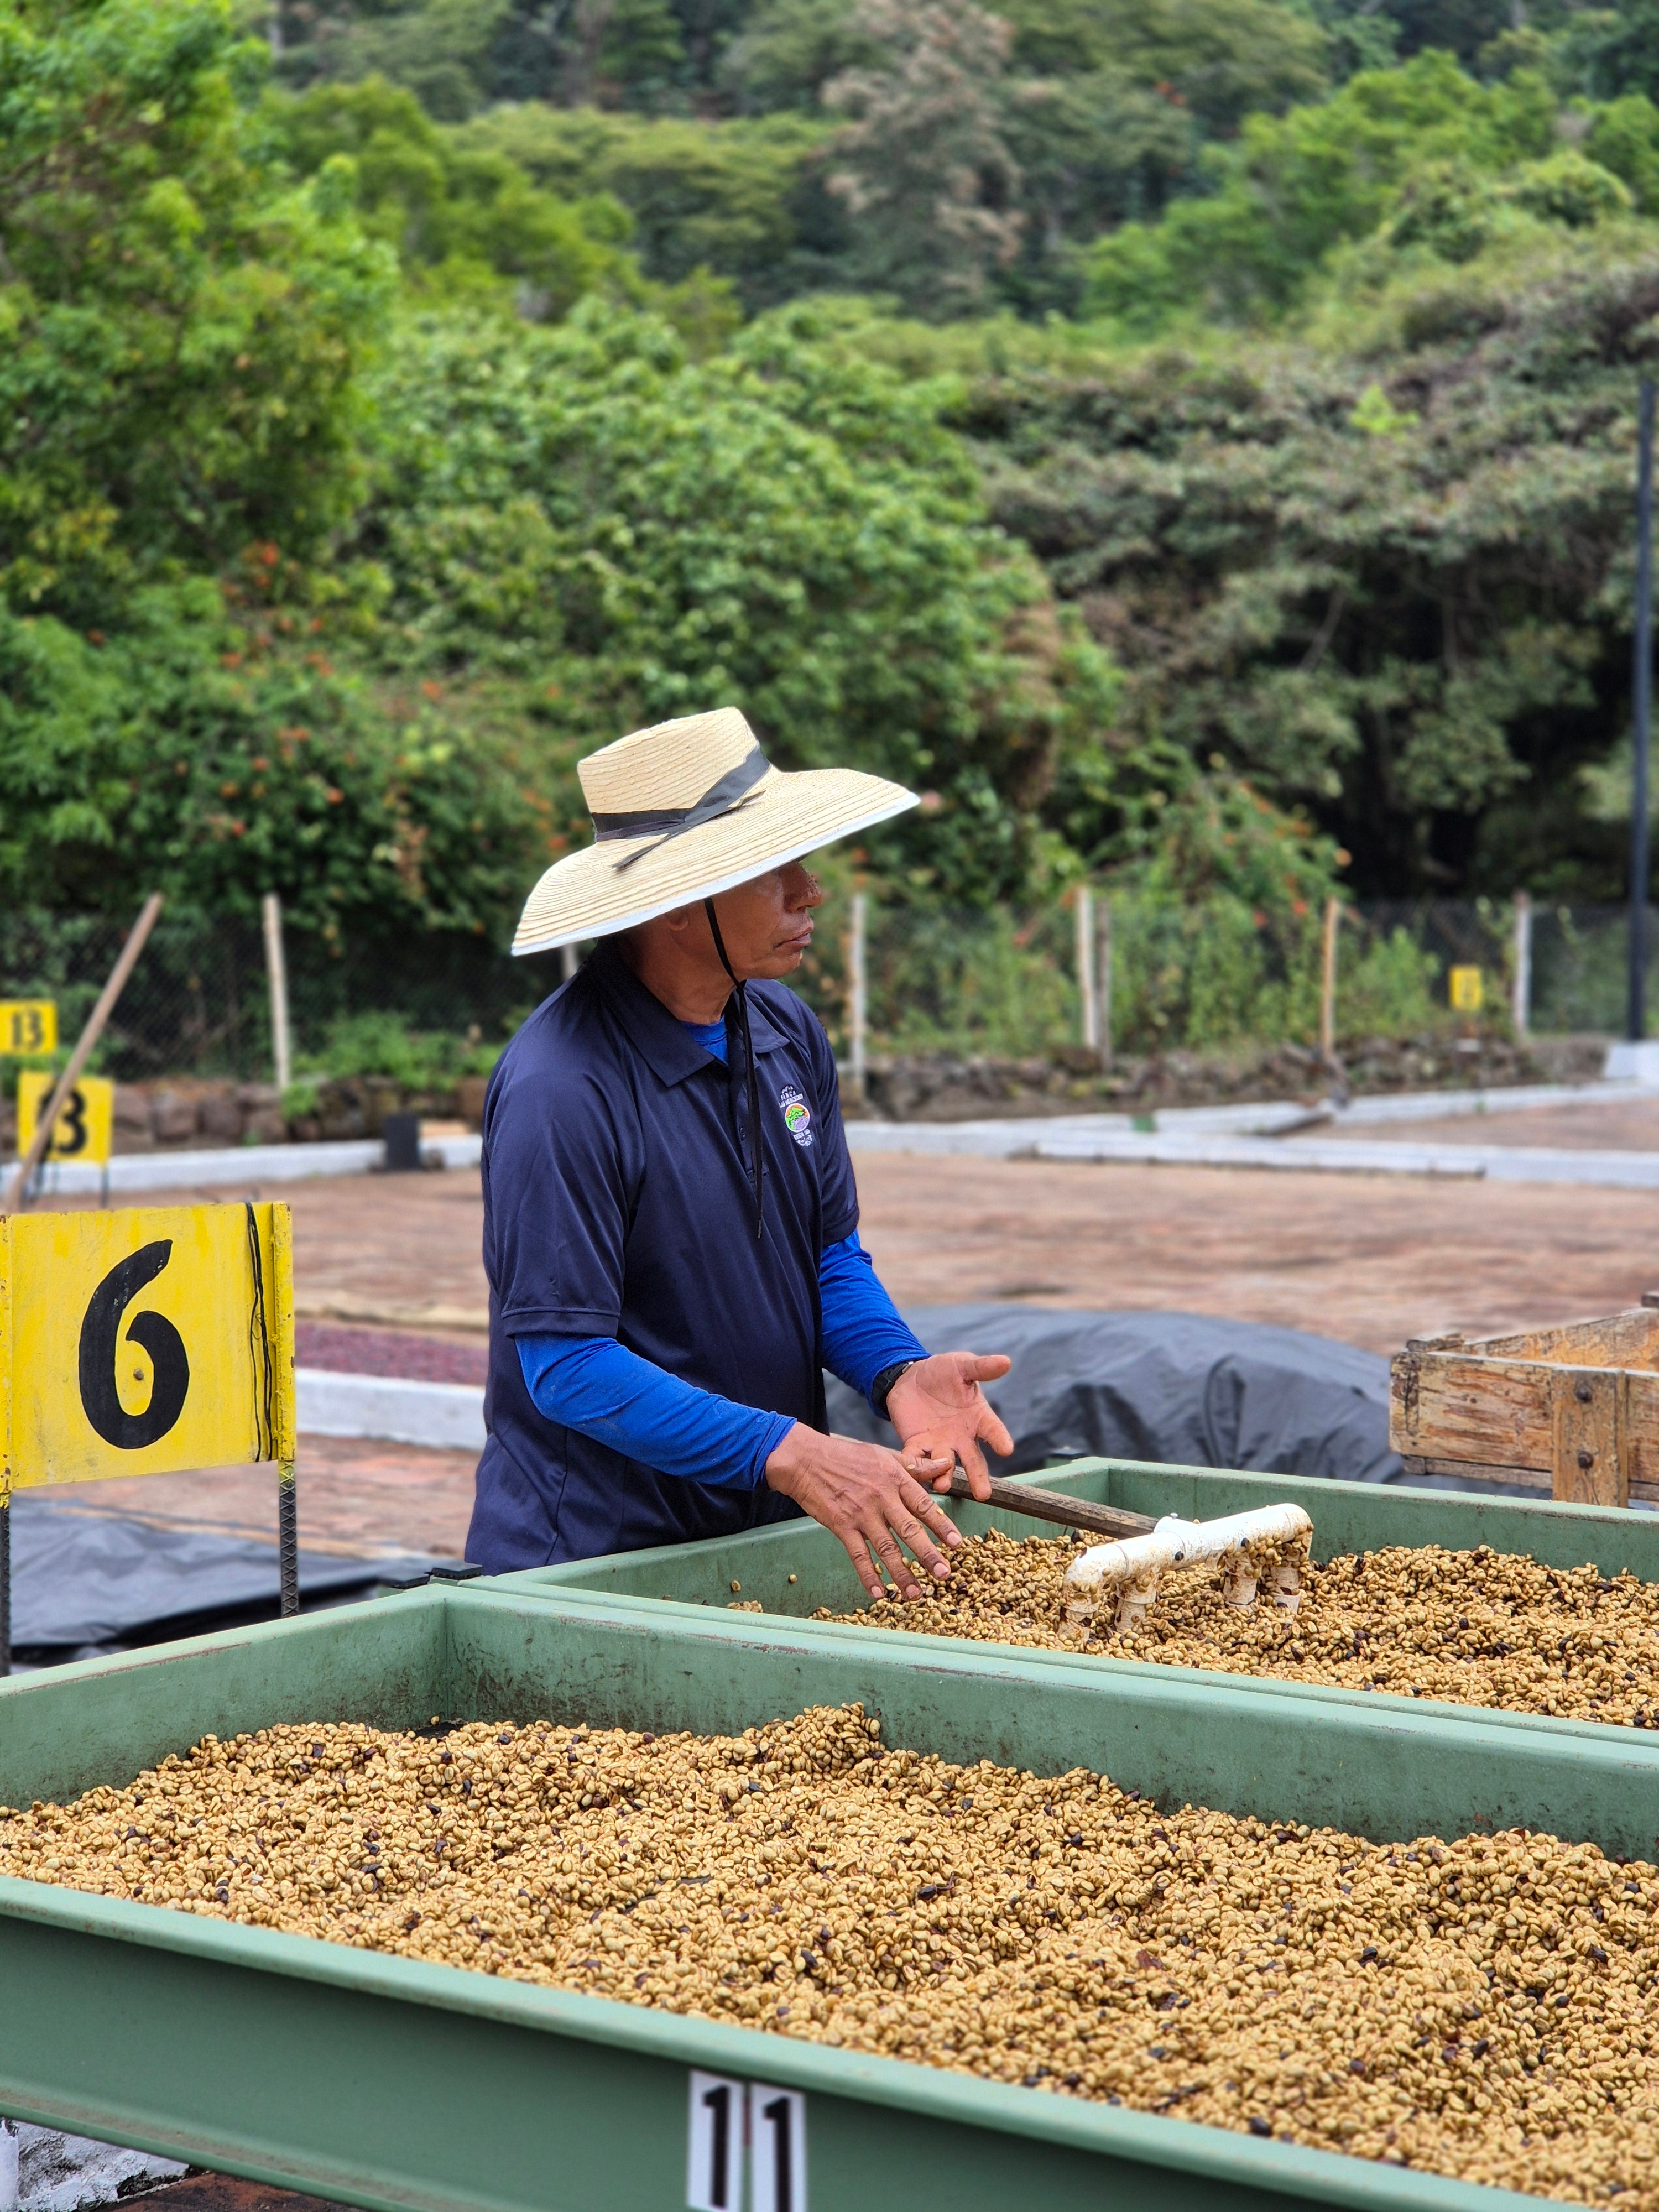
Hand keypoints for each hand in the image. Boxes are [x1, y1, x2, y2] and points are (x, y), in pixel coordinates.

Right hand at [764, 1423, 958, 1601]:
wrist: (805, 1459)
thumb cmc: (846, 1455)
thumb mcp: (884, 1455)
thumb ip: (915, 1465)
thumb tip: (945, 1465)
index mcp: (894, 1478)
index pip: (923, 1504)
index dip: (941, 1525)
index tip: (956, 1543)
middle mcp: (881, 1497)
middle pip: (909, 1530)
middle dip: (928, 1555)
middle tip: (944, 1574)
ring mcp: (861, 1513)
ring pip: (886, 1548)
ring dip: (902, 1573)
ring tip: (916, 1594)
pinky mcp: (841, 1525)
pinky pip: (858, 1555)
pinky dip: (868, 1575)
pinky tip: (878, 1592)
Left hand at [885, 1351, 1013, 1502]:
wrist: (911, 1377)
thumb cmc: (943, 1372)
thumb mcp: (962, 1365)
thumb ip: (981, 1367)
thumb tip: (1006, 1361)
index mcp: (978, 1418)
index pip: (993, 1431)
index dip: (1000, 1439)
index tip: (1006, 1449)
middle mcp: (962, 1437)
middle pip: (973, 1460)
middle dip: (978, 1477)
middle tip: (983, 1494)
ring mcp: (939, 1443)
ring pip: (945, 1465)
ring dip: (944, 1475)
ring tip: (943, 1484)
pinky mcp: (916, 1444)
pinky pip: (916, 1458)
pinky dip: (915, 1466)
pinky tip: (915, 1472)